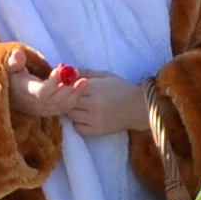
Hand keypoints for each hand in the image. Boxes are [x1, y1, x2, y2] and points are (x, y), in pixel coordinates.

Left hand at [2, 54, 147, 138]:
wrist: (138, 108)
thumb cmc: (121, 88)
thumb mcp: (105, 75)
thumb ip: (85, 73)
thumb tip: (64, 68)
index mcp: (95, 88)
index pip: (69, 87)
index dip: (64, 86)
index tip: (62, 85)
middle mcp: (93, 105)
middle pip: (67, 102)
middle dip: (65, 98)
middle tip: (67, 96)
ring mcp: (94, 120)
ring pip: (70, 115)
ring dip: (71, 110)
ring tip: (78, 105)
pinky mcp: (96, 131)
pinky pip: (77, 127)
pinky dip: (77, 122)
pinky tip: (84, 115)